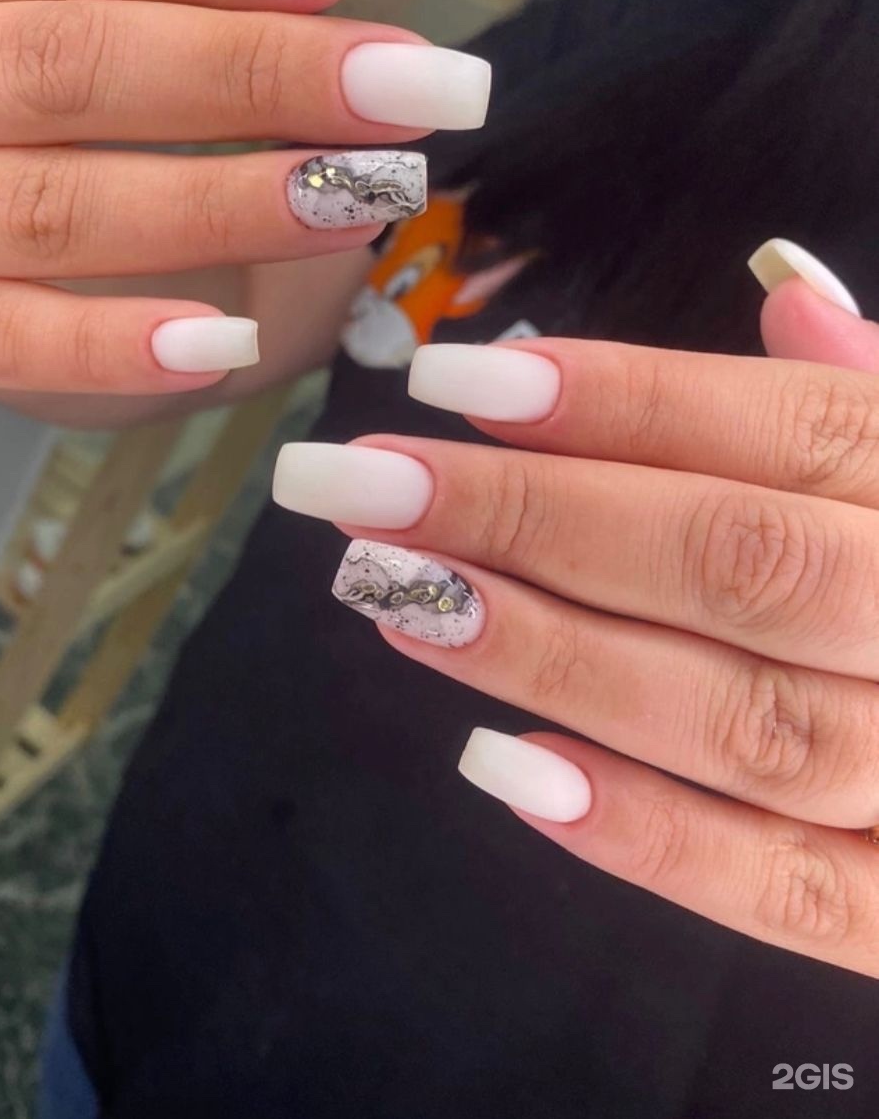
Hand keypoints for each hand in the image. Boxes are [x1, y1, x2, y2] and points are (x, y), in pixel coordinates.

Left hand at [274, 244, 878, 976]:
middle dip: (531, 515)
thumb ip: (876, 400)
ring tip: (394, 599)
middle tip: (360, 487)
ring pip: (740, 722)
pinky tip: (500, 766)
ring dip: (550, 657)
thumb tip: (787, 294)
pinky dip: (643, 837)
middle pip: (737, 560)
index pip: (788, 427)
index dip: (617, 400)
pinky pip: (783, 894)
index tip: (447, 379)